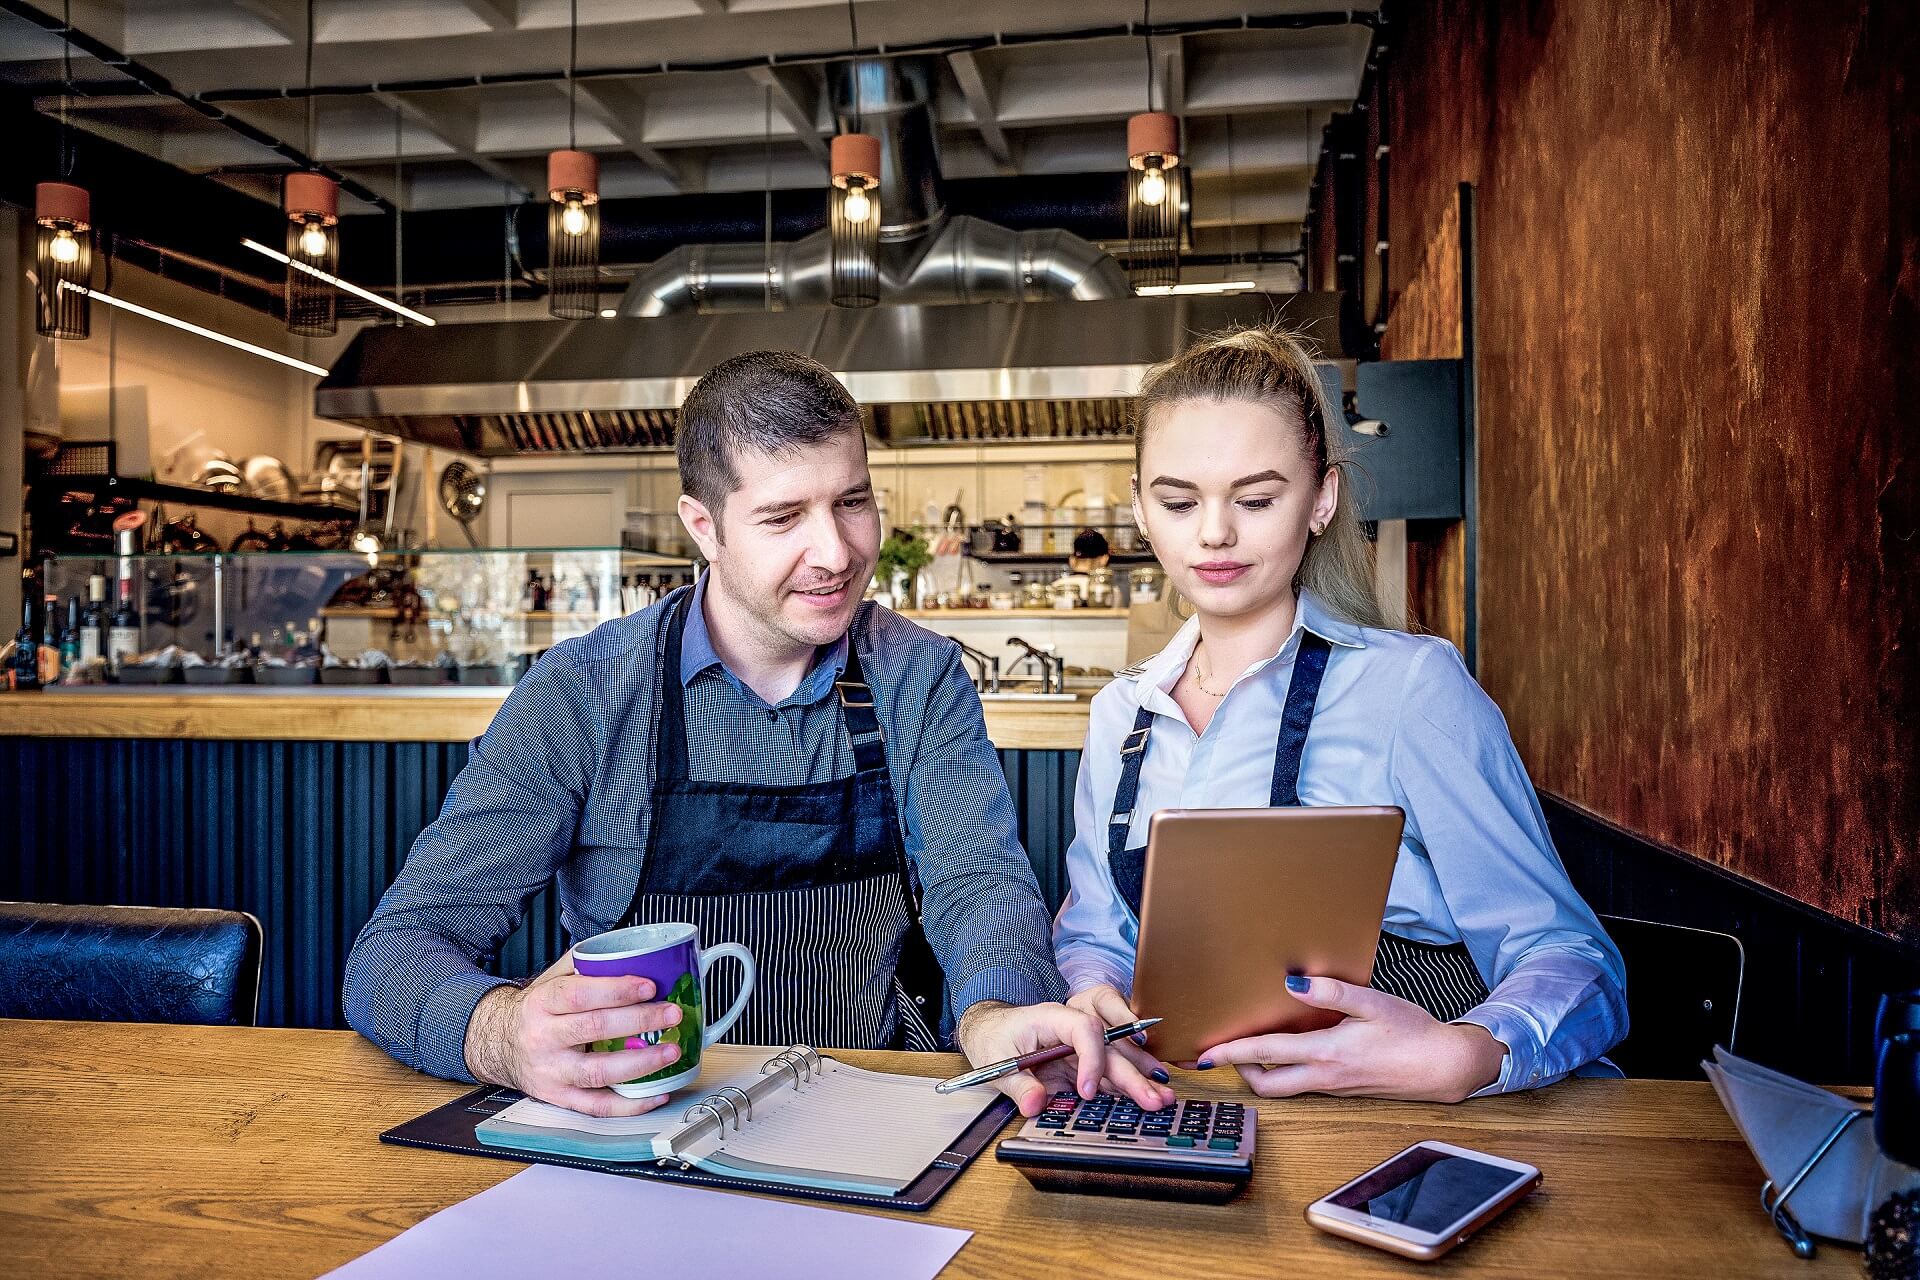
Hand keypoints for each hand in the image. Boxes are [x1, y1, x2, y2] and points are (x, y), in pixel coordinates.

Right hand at [463, 952, 686, 1116]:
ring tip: (671, 1051)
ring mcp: (551, 1071)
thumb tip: (630, 951)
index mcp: (543, 1003)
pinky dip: (630, 1104)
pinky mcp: (559, 1097)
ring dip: (640, 1064)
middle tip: (672, 1013)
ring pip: (597, 1072)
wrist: (498, 1044)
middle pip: (594, 1029)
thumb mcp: (550, 980)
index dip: (616, 990)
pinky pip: (597, 1106)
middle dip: (639, 1021)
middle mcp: (544, 1038)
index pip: (580, 995)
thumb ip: (584, 965)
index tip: (649, 985)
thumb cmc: (536, 1010)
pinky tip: (656, 1093)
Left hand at [955, 1000, 1175, 1116]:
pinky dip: (1127, 1086)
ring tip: (1163, 1098)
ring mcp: (1080, 1045)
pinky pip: (1108, 1073)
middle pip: (1109, 1047)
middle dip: (1132, 1074)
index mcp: (1052, 1018)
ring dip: (1140, 1079)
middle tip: (1154, 1097)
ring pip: (1117, 1059)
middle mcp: (1073, 1029)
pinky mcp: (1082, 1062)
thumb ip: (1018, 1084)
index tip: (1087, 1091)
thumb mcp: (996, 1061)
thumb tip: (1035, 1104)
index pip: (1084, 1029)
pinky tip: (1148, 1096)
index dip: (1092, 1059)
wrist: (992, 1031)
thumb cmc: (995, 1039)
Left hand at [1196, 976, 1506, 1103]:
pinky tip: (1289, 1050)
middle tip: (1223, 1050)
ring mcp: (1335, 1087)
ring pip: (1286, 1087)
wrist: (1445, 1067)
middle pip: (1267, 1085)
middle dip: (1240, 1070)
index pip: (1266, 1054)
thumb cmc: (1412, 1032)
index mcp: (1327, 1054)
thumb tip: (1293, 981)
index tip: (1205, 1054)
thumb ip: (1331, 992)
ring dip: (1263, 1071)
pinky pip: (1305, 1084)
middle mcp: (1325, 1077)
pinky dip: (1287, 1071)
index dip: (1231, 1053)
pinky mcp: (1345, 1088)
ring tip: (1249, 1047)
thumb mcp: (1373, 1002)